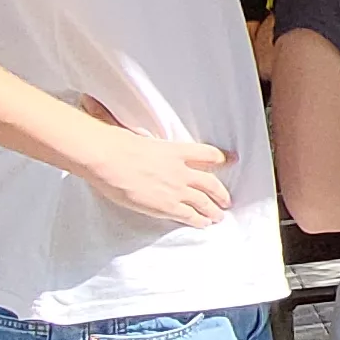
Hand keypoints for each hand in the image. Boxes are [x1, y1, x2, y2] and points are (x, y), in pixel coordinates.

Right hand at [68, 120, 232, 227]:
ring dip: (213, 211)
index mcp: (175, 150)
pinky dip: (199, 221)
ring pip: (204, 202)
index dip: (222, 157)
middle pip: (210, 182)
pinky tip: (203, 224)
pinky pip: (189, 215)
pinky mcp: (166, 206)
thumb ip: (140, 139)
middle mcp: (181, 169)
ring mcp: (176, 188)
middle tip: (227, 200)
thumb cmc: (115, 143)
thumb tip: (110, 114)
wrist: (108, 158)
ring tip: (218, 217)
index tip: (232, 159)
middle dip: (221, 193)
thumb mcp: (134, 134)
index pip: (207, 153)